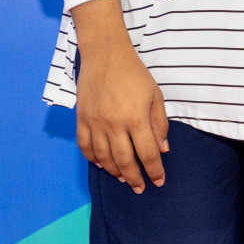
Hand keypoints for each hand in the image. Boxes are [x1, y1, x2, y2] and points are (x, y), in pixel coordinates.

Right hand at [73, 5, 168, 193]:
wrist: (105, 54)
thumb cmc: (134, 73)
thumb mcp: (155, 95)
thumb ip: (160, 123)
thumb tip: (162, 149)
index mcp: (136, 118)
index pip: (147, 153)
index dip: (155, 170)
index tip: (159, 181)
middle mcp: (114, 124)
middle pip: (124, 161)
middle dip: (135, 178)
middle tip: (140, 188)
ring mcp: (95, 123)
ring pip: (104, 158)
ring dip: (114, 172)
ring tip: (124, 178)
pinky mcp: (82, 119)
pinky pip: (85, 146)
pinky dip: (93, 159)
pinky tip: (102, 164)